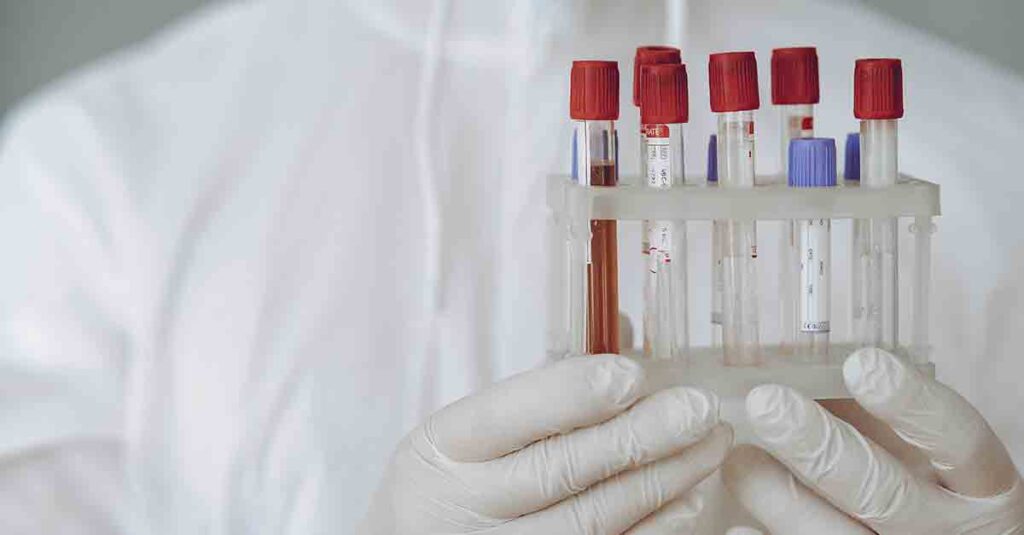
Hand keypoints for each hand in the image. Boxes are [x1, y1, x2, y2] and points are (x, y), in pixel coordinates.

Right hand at [361, 355, 731, 533]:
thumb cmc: (456, 479)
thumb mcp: (471, 431)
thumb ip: (542, 387)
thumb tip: (628, 328)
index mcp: (441, 447)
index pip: (504, 415)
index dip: (569, 394)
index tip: (632, 374)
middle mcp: (462, 505)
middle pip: (557, 470)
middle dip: (638, 436)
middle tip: (699, 408)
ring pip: (590, 519)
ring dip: (661, 480)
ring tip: (710, 442)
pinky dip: (653, 527)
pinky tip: (689, 496)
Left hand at [723, 348, 1023, 533]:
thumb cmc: (929, 489)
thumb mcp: (924, 450)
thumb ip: (880, 417)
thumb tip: (804, 368)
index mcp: (981, 484)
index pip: (958, 440)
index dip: (912, 403)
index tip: (861, 364)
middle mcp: (951, 528)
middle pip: (884, 492)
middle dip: (819, 446)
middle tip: (767, 404)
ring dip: (779, 496)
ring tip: (741, 460)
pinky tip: (738, 524)